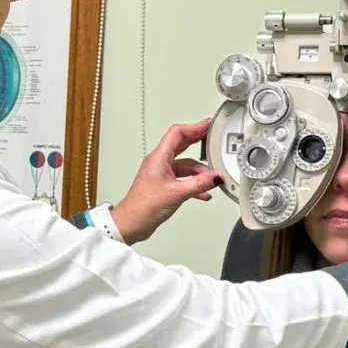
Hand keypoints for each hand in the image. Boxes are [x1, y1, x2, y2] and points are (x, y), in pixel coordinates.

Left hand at [111, 121, 222, 244]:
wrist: (132, 223)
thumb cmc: (143, 206)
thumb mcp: (176, 193)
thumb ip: (198, 184)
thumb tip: (215, 177)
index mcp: (159, 157)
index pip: (177, 133)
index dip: (194, 127)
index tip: (208, 124)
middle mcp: (160, 162)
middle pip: (182, 144)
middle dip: (199, 142)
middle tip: (214, 139)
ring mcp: (162, 173)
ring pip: (185, 164)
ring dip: (200, 170)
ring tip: (213, 177)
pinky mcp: (165, 184)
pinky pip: (183, 178)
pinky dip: (195, 182)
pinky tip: (204, 191)